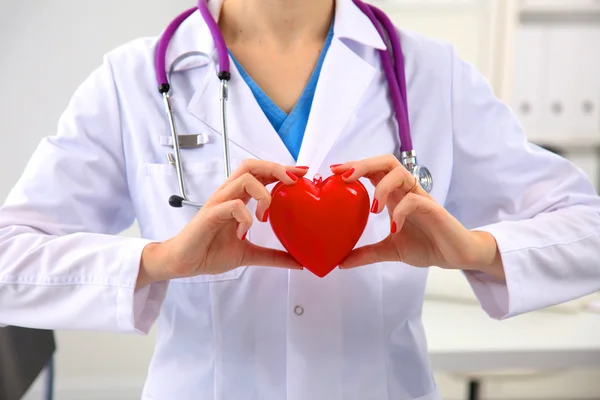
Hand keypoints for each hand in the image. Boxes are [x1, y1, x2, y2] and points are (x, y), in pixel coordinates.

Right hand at [137, 160, 308, 288]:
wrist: (185, 263)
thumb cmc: (210, 252)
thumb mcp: (250, 254)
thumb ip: (273, 255)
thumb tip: (298, 261)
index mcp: (238, 198)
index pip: (261, 174)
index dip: (282, 170)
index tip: (303, 173)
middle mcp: (229, 195)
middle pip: (251, 165)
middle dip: (275, 168)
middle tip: (292, 182)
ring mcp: (219, 202)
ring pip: (244, 178)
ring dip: (263, 194)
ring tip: (265, 215)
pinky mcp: (210, 214)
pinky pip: (233, 205)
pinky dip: (244, 217)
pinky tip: (243, 233)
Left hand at [331, 155, 503, 278]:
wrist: (454, 255)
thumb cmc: (425, 245)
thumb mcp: (389, 250)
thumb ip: (366, 253)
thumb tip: (341, 261)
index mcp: (394, 195)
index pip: (373, 170)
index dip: (354, 167)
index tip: (333, 171)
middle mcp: (406, 191)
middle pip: (386, 162)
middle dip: (364, 164)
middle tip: (344, 176)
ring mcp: (420, 197)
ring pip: (400, 173)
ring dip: (382, 186)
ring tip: (373, 208)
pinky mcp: (433, 209)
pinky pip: (415, 200)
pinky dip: (401, 210)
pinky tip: (393, 227)